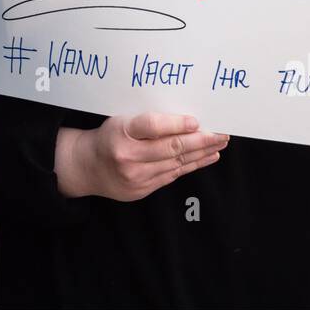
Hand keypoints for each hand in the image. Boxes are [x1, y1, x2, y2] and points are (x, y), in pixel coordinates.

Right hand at [55, 113, 227, 201]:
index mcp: (121, 132)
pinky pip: (172, 175)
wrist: (87, 166)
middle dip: (201, 140)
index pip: (152, 126)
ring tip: (219, 144)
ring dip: (201, 153)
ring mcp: (135, 176)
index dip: (176, 124)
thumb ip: (149, 121)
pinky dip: (191, 165)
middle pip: (170, 147)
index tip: (196, 121)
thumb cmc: (109, 136)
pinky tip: (206, 158)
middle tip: (222, 133)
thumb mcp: (122, 120)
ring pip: (176, 163)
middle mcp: (127, 156)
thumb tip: (187, 119)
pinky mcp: (142, 190)